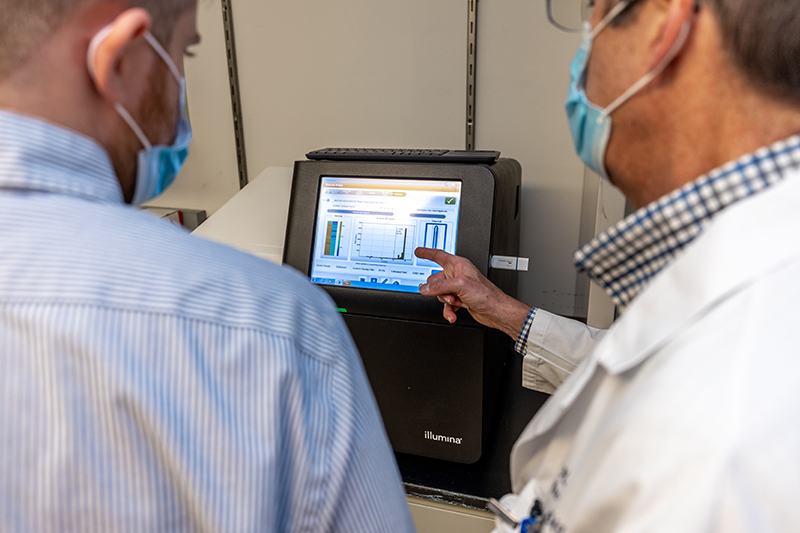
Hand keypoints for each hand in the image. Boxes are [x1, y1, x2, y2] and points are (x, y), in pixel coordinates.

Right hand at [415, 247, 530, 338]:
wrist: (496, 311)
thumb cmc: (486, 294)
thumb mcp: (460, 286)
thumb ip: (439, 286)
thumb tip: (425, 288)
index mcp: (458, 265)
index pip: (438, 255)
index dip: (427, 253)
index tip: (418, 251)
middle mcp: (457, 275)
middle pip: (435, 279)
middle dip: (439, 290)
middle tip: (449, 294)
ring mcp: (458, 288)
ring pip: (439, 293)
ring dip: (445, 301)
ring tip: (456, 302)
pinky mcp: (459, 299)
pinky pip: (446, 304)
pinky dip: (448, 310)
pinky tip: (453, 314)